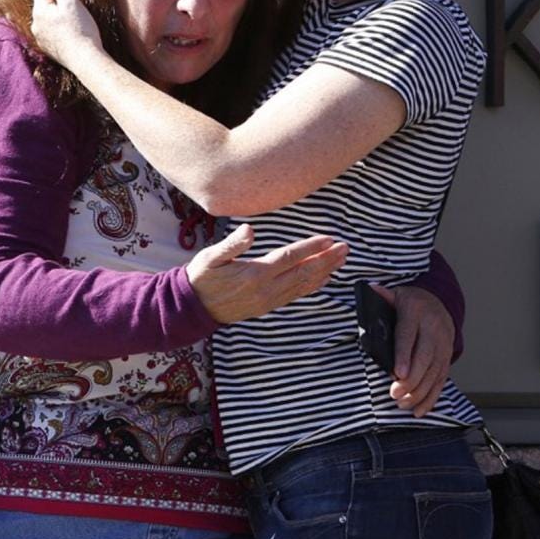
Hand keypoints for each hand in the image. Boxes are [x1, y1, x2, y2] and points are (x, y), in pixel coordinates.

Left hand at [32, 0, 105, 68]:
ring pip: (45, 14)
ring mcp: (42, 37)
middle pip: (42, 0)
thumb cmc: (81, 30)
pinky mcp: (50, 47)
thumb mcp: (71, 3)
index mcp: (40, 10)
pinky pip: (49, 27)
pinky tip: (61, 19)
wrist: (86, 61)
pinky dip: (54, 19)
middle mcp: (37, 23)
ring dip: (51, 4)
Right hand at [185, 224, 346, 323]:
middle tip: (346, 248)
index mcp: (255, 273)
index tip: (329, 239)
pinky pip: (296, 295)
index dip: (311, 248)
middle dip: (327, 260)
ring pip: (303, 284)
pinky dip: (313, 286)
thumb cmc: (202, 277)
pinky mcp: (268, 305)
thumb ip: (232, 244)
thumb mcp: (210, 257)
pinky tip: (325, 279)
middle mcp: (266, 289)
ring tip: (342, 260)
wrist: (193, 308)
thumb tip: (249, 230)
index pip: (290, 257)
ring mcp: (269, 299)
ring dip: (325, 272)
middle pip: (303, 272)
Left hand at [384, 285, 454, 416]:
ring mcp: (443, 344)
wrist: (439, 301)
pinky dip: (431, 396)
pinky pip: (441, 379)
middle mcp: (433, 328)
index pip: (408, 335)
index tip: (397, 374)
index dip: (403, 355)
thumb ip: (383, 296)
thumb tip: (371, 289)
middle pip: (424, 357)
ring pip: (434, 371)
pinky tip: (420, 409)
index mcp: (415, 312)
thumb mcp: (396, 295)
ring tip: (403, 404)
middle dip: (411, 379)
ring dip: (419, 391)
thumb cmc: (409, 303)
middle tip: (395, 394)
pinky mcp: (447, 356)